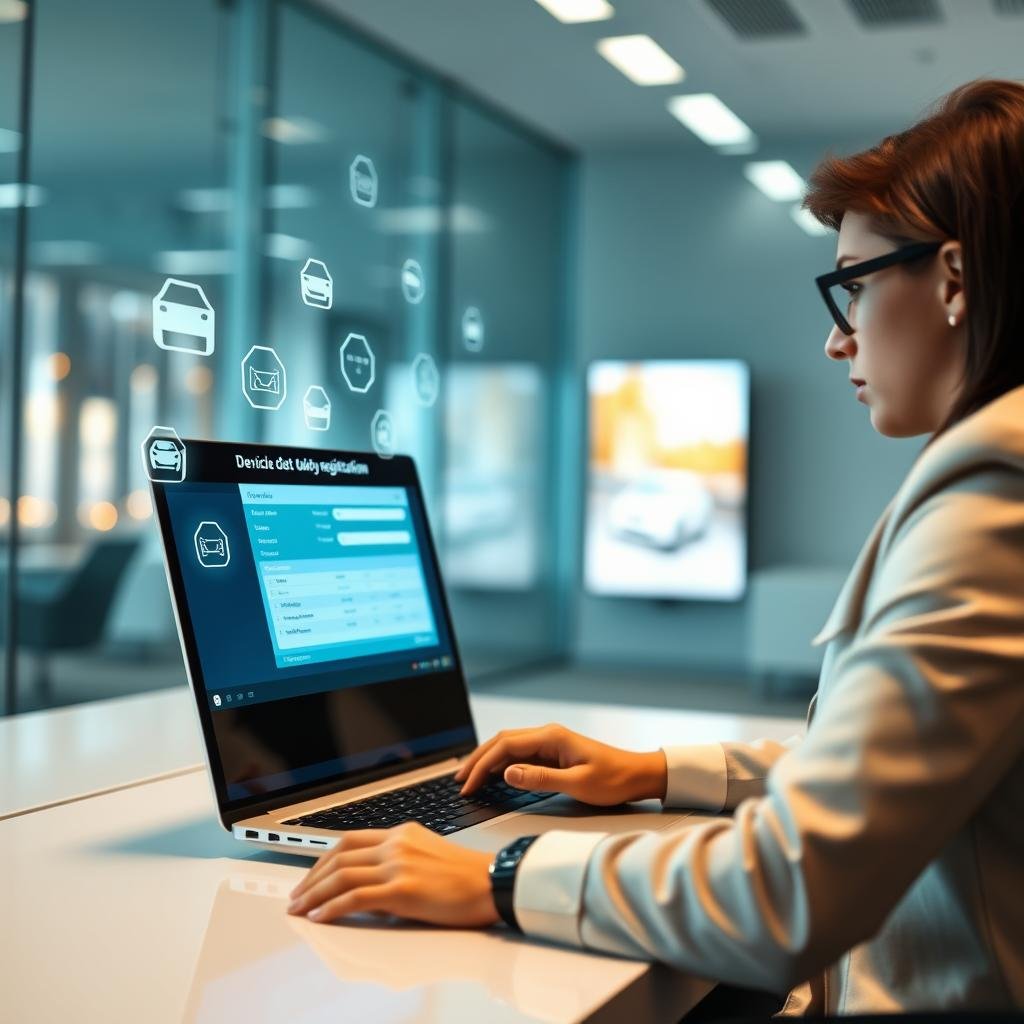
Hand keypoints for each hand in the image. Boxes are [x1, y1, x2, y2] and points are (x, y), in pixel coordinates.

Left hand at [286, 821, 498, 927]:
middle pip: (339, 856)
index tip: (311, 875)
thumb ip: (399, 862)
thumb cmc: (468, 877)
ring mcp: (398, 865)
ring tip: (300, 908)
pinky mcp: (402, 889)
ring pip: (341, 875)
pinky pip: (355, 897)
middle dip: (311, 877)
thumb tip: (373, 885)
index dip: (323, 859)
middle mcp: (396, 845)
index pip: (350, 840)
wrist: (493, 882)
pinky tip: (321, 916)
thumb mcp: (428, 856)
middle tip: (297, 895)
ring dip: (314, 893)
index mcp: (402, 834)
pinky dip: (332, 907)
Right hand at [454, 722, 666, 805]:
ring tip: (468, 777)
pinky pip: (520, 755)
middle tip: (458, 780)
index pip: (505, 746)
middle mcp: (547, 735)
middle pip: (501, 742)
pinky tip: (492, 775)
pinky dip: (501, 764)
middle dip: (477, 759)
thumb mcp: (577, 783)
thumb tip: (507, 772)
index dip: (482, 765)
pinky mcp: (553, 754)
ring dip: (487, 760)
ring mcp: (550, 744)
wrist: (638, 775)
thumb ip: (541, 779)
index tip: (468, 785)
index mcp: (551, 737)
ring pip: (508, 747)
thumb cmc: (614, 779)